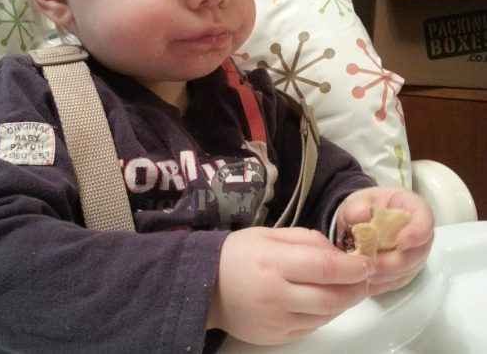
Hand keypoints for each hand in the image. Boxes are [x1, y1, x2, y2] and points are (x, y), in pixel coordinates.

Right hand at [207, 226, 372, 344]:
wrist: (206, 286)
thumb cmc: (238, 254)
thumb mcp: (268, 234)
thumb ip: (305, 240)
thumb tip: (338, 253)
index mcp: (272, 262)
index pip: (323, 267)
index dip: (351, 267)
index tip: (365, 262)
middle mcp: (276, 296)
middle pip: (330, 297)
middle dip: (356, 288)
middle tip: (365, 277)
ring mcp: (277, 321)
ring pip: (325, 315)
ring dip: (344, 301)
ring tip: (349, 287)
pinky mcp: (277, 337)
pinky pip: (312, 326)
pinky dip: (326, 313)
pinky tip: (325, 299)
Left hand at [335, 187, 433, 295]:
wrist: (357, 221)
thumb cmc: (363, 207)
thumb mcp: (356, 201)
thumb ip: (357, 206)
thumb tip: (362, 215)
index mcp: (412, 209)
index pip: (425, 221)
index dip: (417, 233)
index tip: (401, 242)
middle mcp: (418, 236)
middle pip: (416, 253)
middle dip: (394, 262)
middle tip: (373, 263)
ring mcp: (412, 257)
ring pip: (405, 271)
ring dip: (384, 275)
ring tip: (362, 271)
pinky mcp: (401, 273)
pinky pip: (393, 282)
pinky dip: (378, 282)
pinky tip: (362, 278)